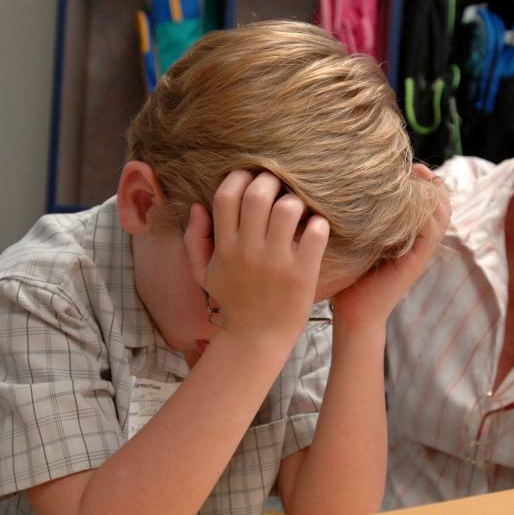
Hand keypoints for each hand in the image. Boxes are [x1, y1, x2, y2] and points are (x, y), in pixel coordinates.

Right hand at [183, 170, 328, 344]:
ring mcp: (276, 262)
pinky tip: (315, 227)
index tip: (250, 177)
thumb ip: (195, 239)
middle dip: (270, 182)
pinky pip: (315, 233)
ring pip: (288, 208)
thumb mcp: (203, 273)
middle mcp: (248, 251)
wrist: (257, 338)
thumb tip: (198, 206)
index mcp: (225, 247)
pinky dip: (318, 223)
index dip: (239, 177)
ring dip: (295, 200)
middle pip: (258, 195)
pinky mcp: (302, 273)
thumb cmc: (233, 301)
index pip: (226, 196)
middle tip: (278, 187)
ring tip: (297, 209)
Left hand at [331, 164, 449, 326]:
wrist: (353, 315)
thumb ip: (354, 220)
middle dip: (428, 181)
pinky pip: (431, 233)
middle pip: (437, 202)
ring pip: (439, 215)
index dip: (419, 180)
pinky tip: (416, 200)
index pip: (422, 200)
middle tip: (414, 165)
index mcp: (403, 234)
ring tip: (419, 175)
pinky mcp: (417, 262)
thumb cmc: (347, 278)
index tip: (403, 163)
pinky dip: (429, 215)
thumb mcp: (352, 241)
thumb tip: (334, 188)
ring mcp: (419, 252)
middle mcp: (415, 240)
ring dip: (433, 194)